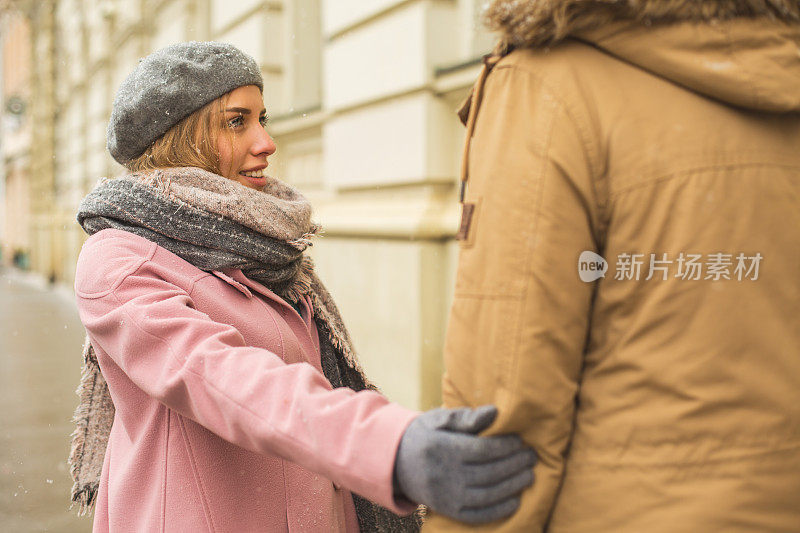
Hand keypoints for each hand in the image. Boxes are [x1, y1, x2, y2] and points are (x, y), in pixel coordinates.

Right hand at [393, 405, 535, 523]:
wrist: (396, 462)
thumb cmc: (425, 434)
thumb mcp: (439, 419)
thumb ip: (467, 417)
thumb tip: (496, 412)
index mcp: (441, 447)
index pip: (482, 450)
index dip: (506, 446)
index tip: (521, 441)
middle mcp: (443, 474)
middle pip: (489, 472)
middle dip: (515, 464)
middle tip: (532, 456)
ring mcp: (445, 496)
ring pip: (488, 494)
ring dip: (513, 486)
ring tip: (529, 474)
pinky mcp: (448, 510)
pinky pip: (478, 514)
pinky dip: (500, 509)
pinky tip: (516, 499)